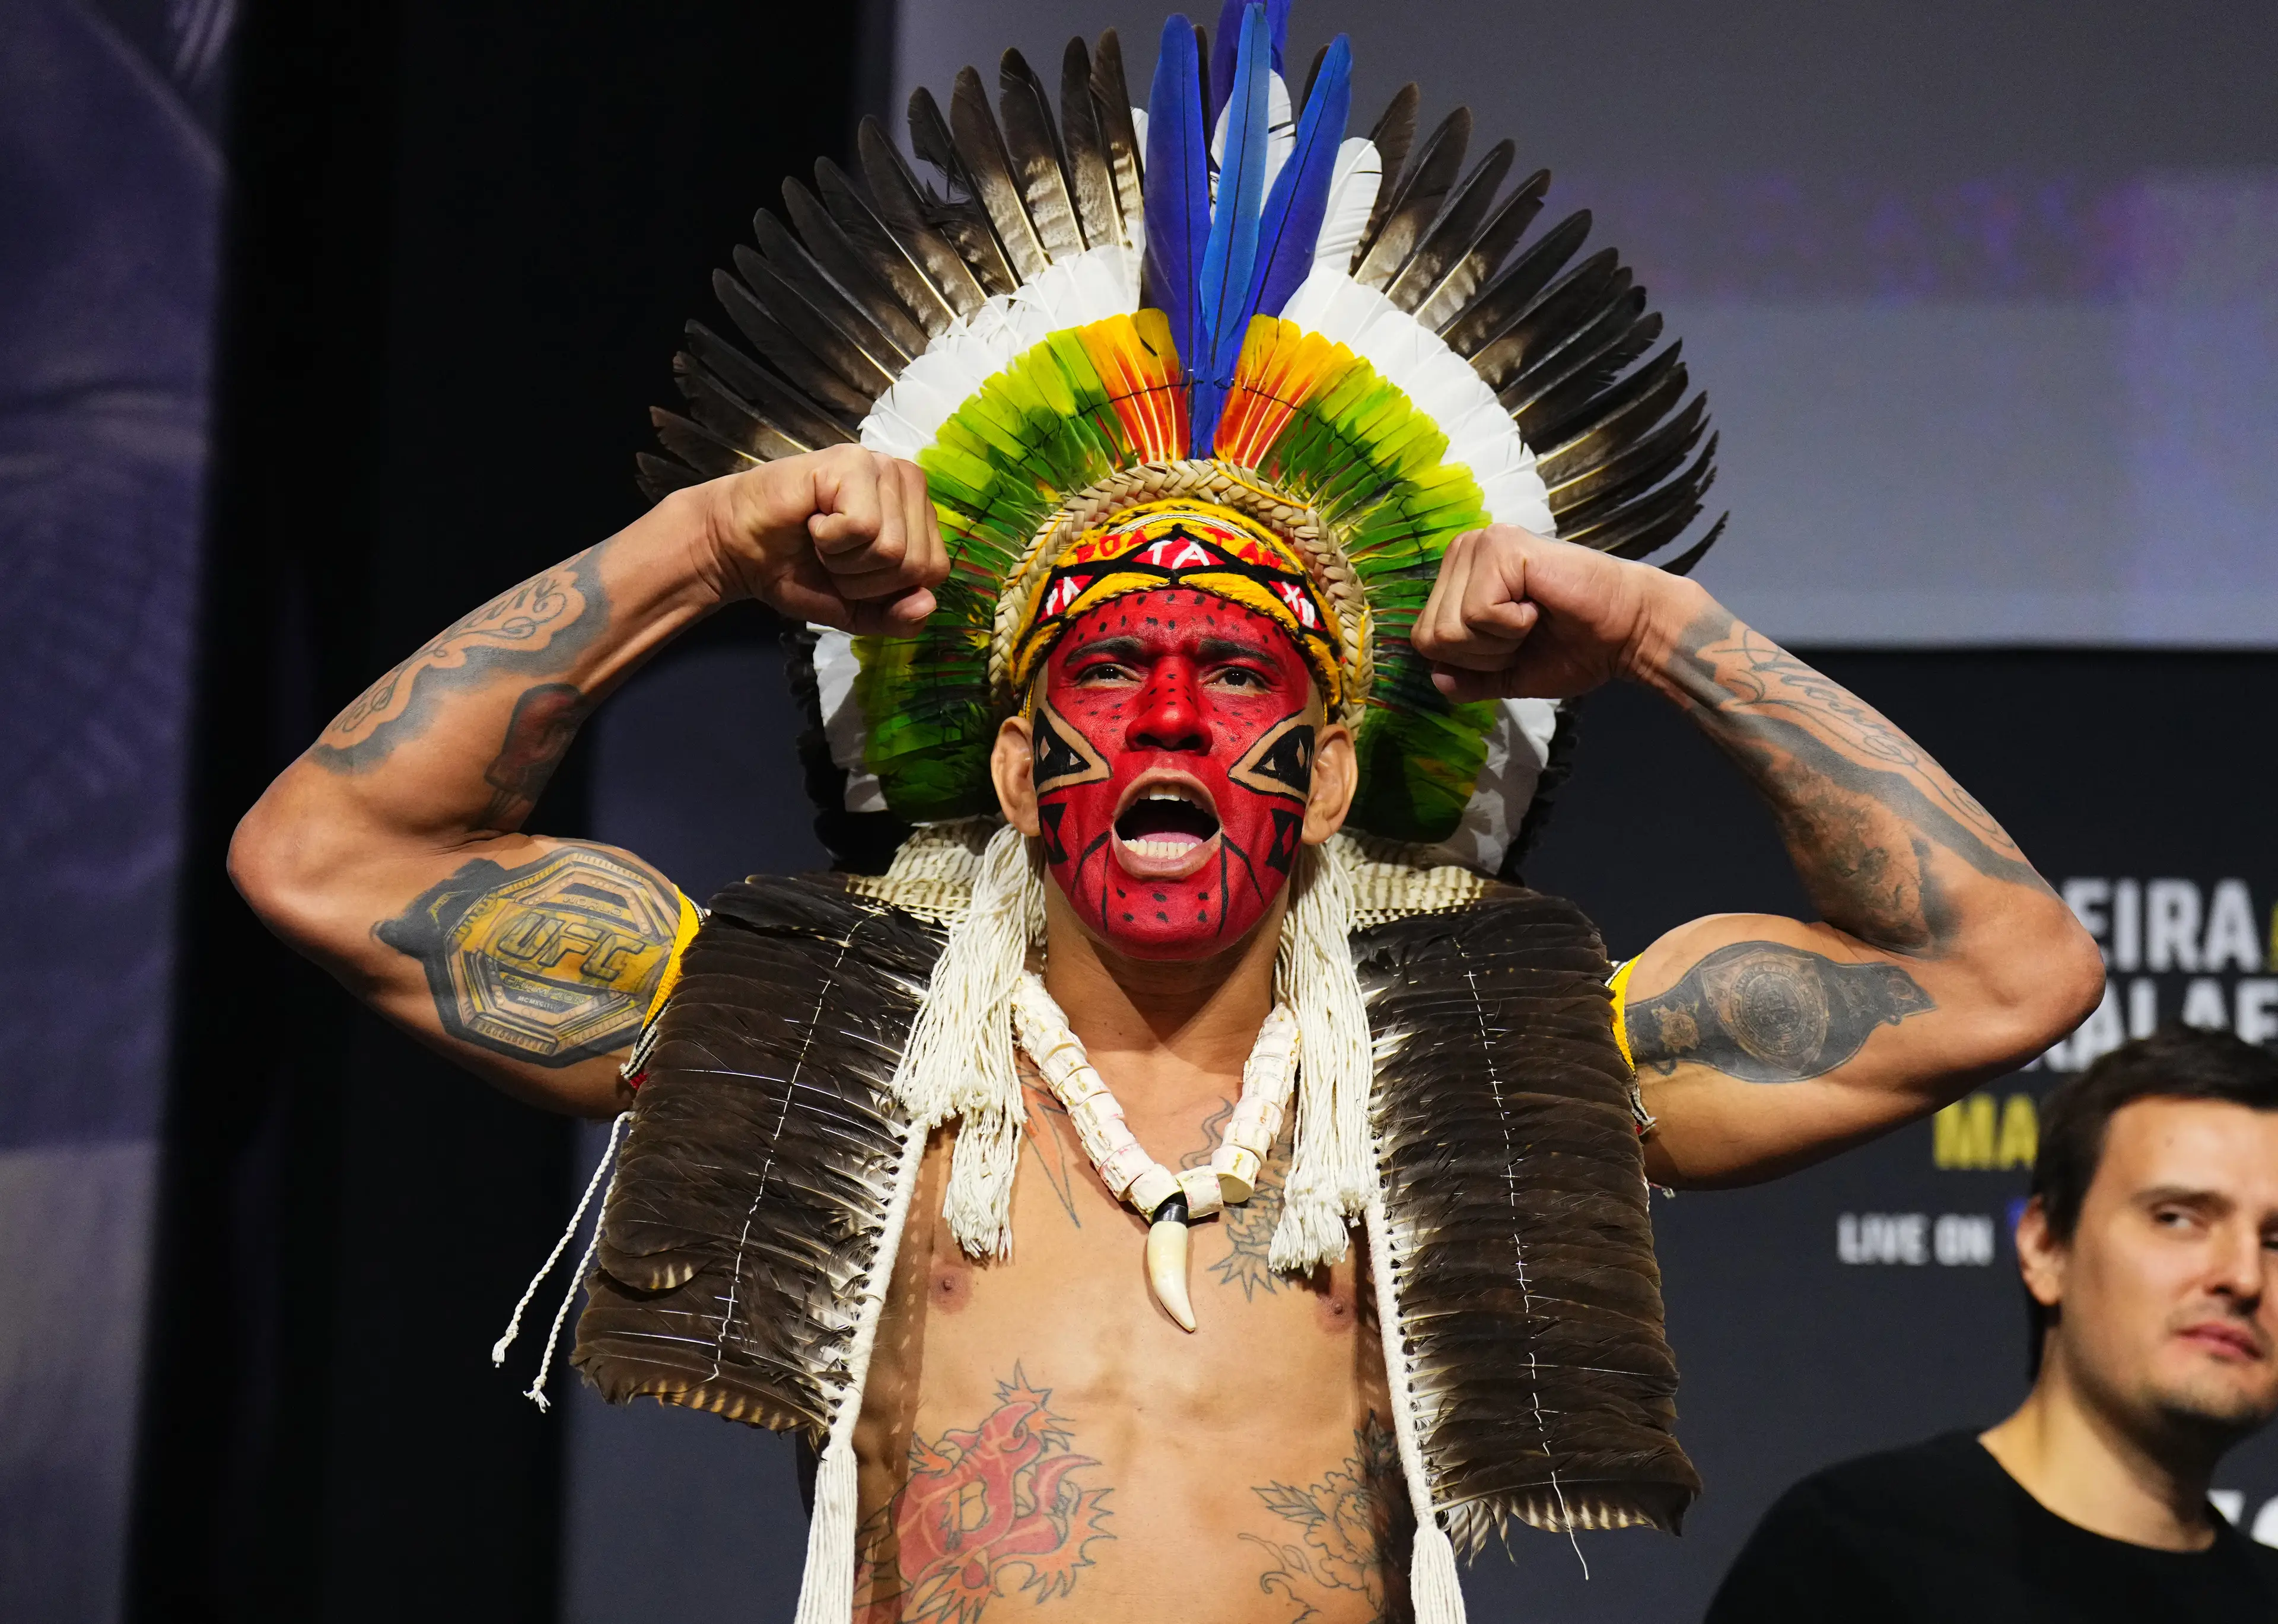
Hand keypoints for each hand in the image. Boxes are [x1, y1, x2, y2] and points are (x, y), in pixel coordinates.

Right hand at [697, 446, 949, 634]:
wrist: (738, 551)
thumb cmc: (798, 570)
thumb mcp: (858, 609)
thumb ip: (898, 617)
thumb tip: (927, 604)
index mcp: (918, 512)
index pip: (935, 570)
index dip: (886, 589)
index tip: (849, 570)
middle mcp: (907, 481)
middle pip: (917, 562)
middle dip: (865, 579)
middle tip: (830, 555)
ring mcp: (882, 467)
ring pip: (892, 548)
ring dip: (844, 561)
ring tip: (820, 538)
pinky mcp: (853, 462)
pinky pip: (863, 527)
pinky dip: (831, 541)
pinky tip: (813, 522)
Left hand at [1410, 525, 1702, 701]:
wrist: (1627, 632)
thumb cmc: (1574, 646)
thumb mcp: (1508, 673)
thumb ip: (1468, 678)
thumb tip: (1436, 679)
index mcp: (1458, 577)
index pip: (1423, 638)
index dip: (1470, 661)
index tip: (1515, 642)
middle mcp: (1462, 552)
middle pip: (1431, 636)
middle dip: (1482, 654)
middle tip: (1526, 632)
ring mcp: (1480, 545)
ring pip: (1450, 626)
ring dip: (1498, 640)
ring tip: (1532, 618)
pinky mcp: (1501, 546)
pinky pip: (1478, 612)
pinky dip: (1512, 625)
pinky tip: (1538, 606)